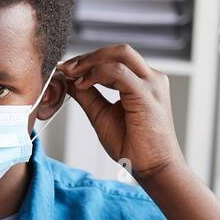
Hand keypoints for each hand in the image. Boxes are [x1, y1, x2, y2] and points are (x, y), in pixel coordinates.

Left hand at [63, 44, 185, 180]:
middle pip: (119, 51)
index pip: (115, 58)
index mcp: (143, 81)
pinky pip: (119, 73)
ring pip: (120, 55)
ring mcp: (152, 84)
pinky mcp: (147, 95)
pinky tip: (82, 84)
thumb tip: (68, 80)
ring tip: (71, 74)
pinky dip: (96, 74)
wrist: (153, 168)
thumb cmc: (133, 146)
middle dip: (88, 56)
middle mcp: (151, 78)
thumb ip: (87, 95)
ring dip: (90, 62)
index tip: (66, 69)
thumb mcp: (101, 114)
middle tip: (66, 68)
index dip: (88, 60)